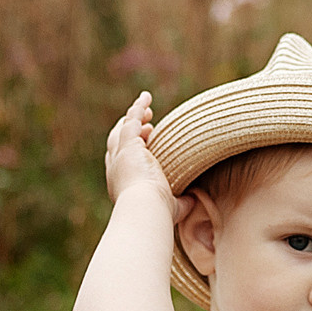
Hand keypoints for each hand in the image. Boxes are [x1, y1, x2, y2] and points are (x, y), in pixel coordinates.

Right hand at [104, 92, 189, 215]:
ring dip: (134, 116)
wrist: (145, 207)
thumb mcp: (171, 207)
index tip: (149, 140)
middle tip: (148, 124)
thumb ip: (181, 202)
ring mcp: (120, 155)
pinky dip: (138, 108)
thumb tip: (195, 199)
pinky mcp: (127, 144)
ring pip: (123, 129)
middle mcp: (117, 168)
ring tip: (147, 107)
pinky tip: (146, 97)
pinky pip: (132, 119)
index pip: (122, 161)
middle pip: (117, 142)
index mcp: (123, 183)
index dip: (133, 148)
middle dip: (130, 131)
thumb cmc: (158, 212)